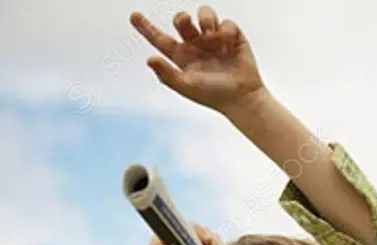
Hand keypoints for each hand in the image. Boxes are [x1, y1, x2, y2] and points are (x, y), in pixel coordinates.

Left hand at [129, 6, 265, 115]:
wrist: (242, 97)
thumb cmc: (213, 95)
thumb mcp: (187, 86)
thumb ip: (167, 74)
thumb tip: (149, 59)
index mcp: (182, 57)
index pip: (160, 40)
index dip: (147, 28)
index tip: (133, 16)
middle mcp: (196, 46)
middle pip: (181, 20)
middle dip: (181, 18)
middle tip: (185, 22)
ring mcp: (213, 39)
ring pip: (204, 14)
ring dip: (205, 18)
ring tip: (209, 33)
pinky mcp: (232, 36)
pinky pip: (225, 22)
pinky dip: (224, 30)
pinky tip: (227, 44)